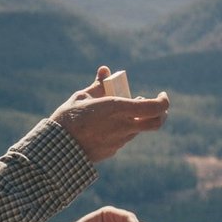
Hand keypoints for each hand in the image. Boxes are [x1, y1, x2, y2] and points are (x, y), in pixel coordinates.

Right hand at [50, 67, 168, 161]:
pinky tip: (106, 126)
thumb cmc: (68, 118)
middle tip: (156, 105)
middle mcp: (124, 126)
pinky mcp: (112, 151)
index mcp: (118, 109)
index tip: (161, 95)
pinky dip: (122, 130)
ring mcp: (119, 141)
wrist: (57, 149)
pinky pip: (123, 139)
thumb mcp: (82, 97)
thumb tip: (105, 70)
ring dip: (137, 120)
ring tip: (123, 111)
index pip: (155, 107)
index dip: (164, 101)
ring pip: (138, 130)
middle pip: (156, 122)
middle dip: (161, 114)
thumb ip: (99, 85)